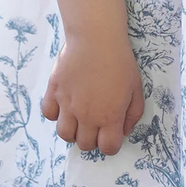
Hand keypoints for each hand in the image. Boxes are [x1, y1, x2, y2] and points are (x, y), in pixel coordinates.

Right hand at [41, 32, 144, 155]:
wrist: (96, 38)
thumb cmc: (120, 62)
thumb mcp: (136, 89)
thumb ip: (133, 114)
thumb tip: (123, 131)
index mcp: (109, 117)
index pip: (107, 148)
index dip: (111, 144)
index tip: (112, 133)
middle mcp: (86, 116)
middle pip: (84, 145)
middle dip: (92, 138)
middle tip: (96, 123)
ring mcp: (67, 105)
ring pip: (64, 134)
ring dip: (73, 130)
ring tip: (79, 117)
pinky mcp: (53, 92)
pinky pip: (49, 114)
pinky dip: (56, 114)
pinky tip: (65, 104)